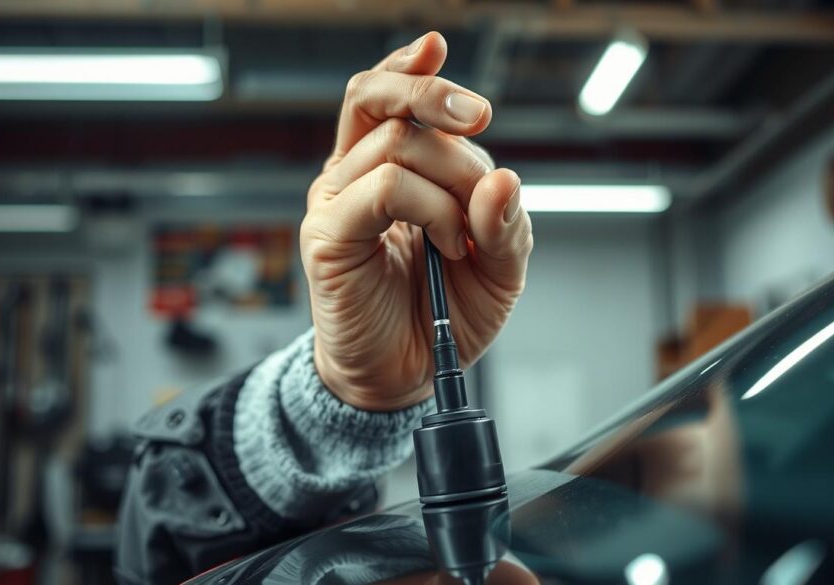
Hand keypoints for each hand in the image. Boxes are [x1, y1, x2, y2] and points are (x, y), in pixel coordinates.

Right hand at [302, 32, 532, 410]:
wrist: (404, 377)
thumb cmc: (444, 313)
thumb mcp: (499, 268)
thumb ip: (506, 224)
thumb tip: (502, 178)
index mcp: (388, 170)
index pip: (384, 98)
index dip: (408, 68)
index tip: (437, 45)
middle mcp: (355, 177)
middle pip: (382, 101)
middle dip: (438, 100)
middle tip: (479, 119)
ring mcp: (337, 204)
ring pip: (396, 145)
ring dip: (454, 179)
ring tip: (466, 236)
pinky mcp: (327, 236)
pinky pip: (383, 189)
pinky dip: (431, 208)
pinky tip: (448, 245)